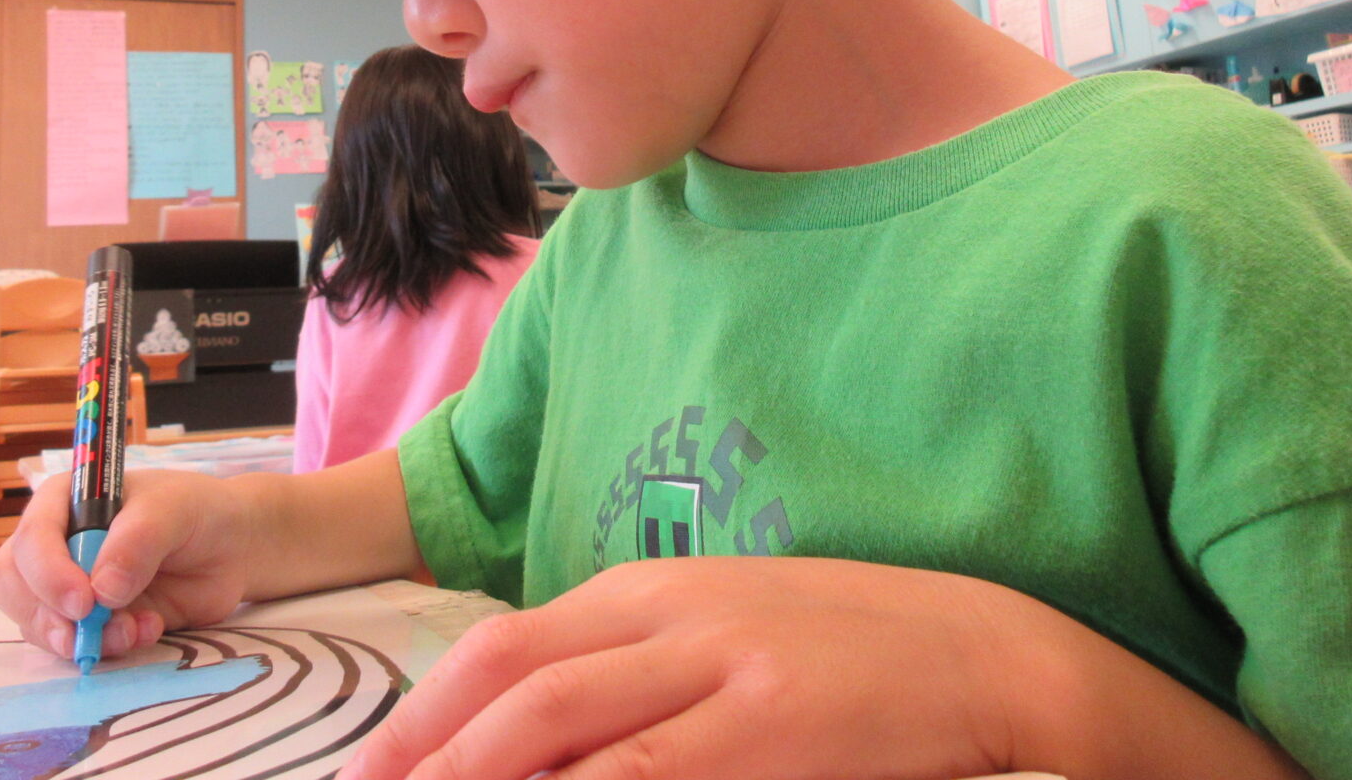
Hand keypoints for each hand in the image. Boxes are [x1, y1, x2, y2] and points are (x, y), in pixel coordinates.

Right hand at [0, 468, 253, 661]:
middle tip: (85, 635)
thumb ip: (137, 542)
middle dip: (46, 616)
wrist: (228, 549)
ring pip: (38, 623)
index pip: (31, 539)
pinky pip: (75, 645)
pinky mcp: (87, 622)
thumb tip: (101, 591)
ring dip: (81, 638)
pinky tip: (147, 631)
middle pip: (13, 585)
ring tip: (134, 630)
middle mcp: (54, 545)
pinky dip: (106, 648)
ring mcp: (67, 587)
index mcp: (64, 502)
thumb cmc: (193, 511)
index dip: (47, 574)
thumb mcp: (172, 510)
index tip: (83, 602)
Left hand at [339, 556, 1024, 779]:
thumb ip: (635, 674)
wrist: (981, 650)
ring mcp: (718, 664)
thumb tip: (541, 741)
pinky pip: (644, 773)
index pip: (503, 646)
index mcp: (650, 591)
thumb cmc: (845, 652)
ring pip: (557, 723)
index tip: (370, 772)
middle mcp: (668, 615)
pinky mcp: (769, 721)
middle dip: (422, 750)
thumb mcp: (724, 635)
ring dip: (475, 777)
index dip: (420, 712)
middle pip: (510, 681)